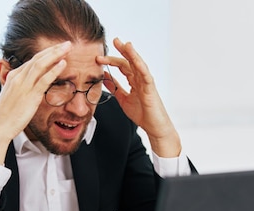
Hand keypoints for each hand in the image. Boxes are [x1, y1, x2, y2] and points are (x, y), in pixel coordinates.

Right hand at [0, 41, 71, 163]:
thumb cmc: (5, 116)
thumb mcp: (10, 97)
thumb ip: (19, 89)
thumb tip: (26, 88)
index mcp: (13, 77)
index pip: (32, 61)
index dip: (46, 54)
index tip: (57, 50)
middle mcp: (18, 77)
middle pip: (38, 58)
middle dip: (53, 49)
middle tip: (67, 43)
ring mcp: (23, 85)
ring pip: (41, 64)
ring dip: (56, 54)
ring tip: (68, 48)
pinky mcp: (30, 95)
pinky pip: (44, 79)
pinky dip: (54, 70)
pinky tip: (63, 63)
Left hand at [97, 38, 180, 157]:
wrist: (154, 127)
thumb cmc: (142, 114)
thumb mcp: (123, 99)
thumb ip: (115, 88)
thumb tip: (104, 78)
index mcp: (134, 81)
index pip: (123, 67)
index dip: (112, 60)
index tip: (100, 57)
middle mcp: (141, 79)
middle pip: (130, 62)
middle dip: (122, 51)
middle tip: (114, 40)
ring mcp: (146, 83)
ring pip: (139, 64)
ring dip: (131, 54)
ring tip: (125, 44)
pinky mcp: (151, 89)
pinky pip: (146, 75)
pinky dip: (140, 66)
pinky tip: (135, 59)